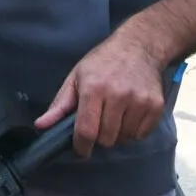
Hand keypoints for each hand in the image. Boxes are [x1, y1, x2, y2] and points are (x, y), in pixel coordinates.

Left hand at [36, 36, 169, 153]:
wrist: (139, 46)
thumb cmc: (103, 62)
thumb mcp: (76, 77)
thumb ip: (60, 104)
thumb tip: (40, 125)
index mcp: (94, 88)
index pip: (86, 131)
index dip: (81, 147)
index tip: (80, 149)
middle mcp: (118, 95)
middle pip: (106, 139)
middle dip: (99, 137)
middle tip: (99, 121)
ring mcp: (139, 101)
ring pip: (124, 138)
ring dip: (117, 134)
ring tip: (115, 115)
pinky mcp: (155, 106)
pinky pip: (141, 135)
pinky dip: (133, 131)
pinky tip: (129, 114)